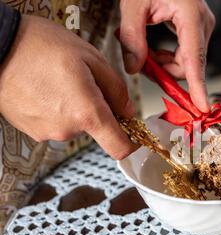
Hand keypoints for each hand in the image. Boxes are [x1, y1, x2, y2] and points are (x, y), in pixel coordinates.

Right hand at [0, 15, 136, 159]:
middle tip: (84, 83)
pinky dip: (56, 110)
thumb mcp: (91, 58)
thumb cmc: (39, 46)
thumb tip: (127, 110)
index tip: (134, 136)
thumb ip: (116, 89)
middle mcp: (67, 129)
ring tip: (59, 82)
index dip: (131, 143)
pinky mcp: (30, 131)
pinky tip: (45, 88)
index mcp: (87, 113)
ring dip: (74, 108)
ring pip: (74, 124)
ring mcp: (46, 132)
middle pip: (96, 129)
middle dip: (97, 109)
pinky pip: (55, 123)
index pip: (119, 148)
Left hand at [119, 0, 215, 112]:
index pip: (195, 59)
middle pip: (189, 64)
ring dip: (164, 64)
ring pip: (186, 61)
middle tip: (141, 64)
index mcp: (190, 15)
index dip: (198, 86)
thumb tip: (134, 68)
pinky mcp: (197, 27)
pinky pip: (185, 52)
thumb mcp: (134, 5)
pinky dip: (168, 56)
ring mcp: (202, 25)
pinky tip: (154, 48)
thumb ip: (132, 39)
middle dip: (165, 71)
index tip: (202, 106)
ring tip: (144, 51)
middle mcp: (202, 23)